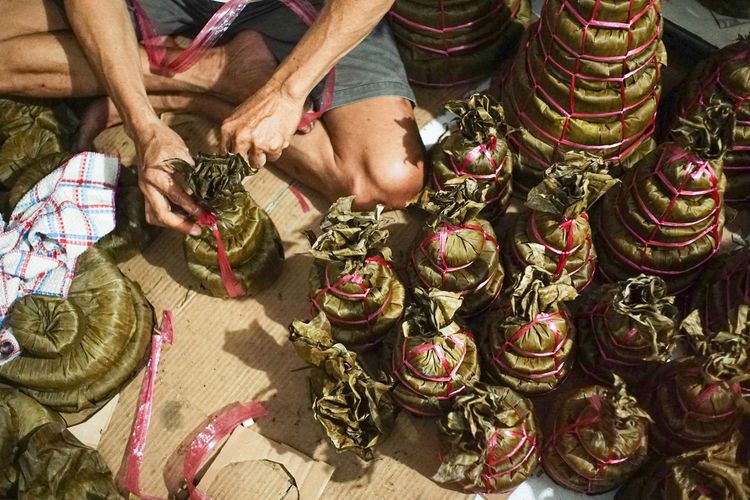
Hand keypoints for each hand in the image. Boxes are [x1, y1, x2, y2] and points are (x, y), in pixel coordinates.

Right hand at [134, 121, 202, 235]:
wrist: (145, 133)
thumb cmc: (164, 140)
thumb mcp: (182, 152)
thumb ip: (192, 173)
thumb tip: (206, 191)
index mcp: (156, 175)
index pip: (177, 197)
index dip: (193, 208)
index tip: (206, 215)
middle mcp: (148, 186)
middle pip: (162, 214)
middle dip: (181, 225)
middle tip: (199, 229)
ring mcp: (145, 190)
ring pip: (155, 216)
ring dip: (173, 224)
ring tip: (191, 226)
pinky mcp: (146, 191)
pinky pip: (153, 210)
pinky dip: (166, 217)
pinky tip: (180, 216)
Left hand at [220, 80, 305, 167]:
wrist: (282, 93)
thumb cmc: (263, 101)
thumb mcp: (239, 115)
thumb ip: (233, 132)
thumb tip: (231, 152)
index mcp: (228, 129)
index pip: (225, 154)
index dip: (233, 158)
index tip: (240, 159)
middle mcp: (239, 138)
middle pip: (240, 163)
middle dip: (248, 159)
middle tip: (256, 151)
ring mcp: (256, 144)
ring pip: (257, 163)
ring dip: (263, 156)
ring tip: (269, 139)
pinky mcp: (272, 147)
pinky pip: (273, 158)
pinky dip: (276, 150)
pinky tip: (277, 136)